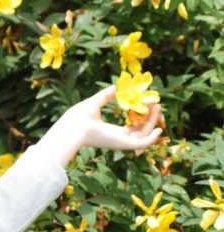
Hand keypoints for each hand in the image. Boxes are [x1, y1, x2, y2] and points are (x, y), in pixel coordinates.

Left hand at [37, 86, 162, 166]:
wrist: (73, 127)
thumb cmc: (79, 117)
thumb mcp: (94, 103)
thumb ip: (105, 96)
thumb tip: (115, 87)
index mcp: (110, 131)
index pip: (130, 127)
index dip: (140, 116)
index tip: (147, 104)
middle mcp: (117, 138)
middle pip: (139, 130)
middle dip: (150, 118)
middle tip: (156, 104)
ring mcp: (121, 142)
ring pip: (143, 135)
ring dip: (153, 122)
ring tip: (158, 107)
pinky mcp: (123, 144)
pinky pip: (142, 144)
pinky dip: (152, 139)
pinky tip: (159, 129)